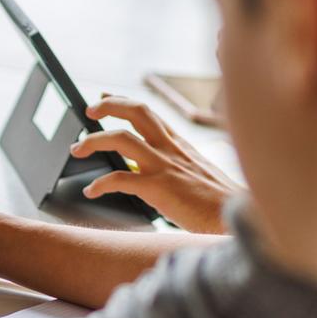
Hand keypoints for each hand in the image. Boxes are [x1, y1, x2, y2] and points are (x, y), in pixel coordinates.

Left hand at [72, 95, 242, 233]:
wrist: (239, 220)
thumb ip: (180, 168)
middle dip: (108, 106)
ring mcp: (165, 167)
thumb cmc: (222, 205)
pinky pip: (120, 180)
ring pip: (121, 140)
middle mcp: (172, 150)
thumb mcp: (202, 176)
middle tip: (89, 111)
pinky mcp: (160, 189)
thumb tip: (159, 173)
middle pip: (137, 112)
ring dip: (94, 141)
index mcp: (181, 145)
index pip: (149, 114)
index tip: (104, 97)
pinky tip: (91, 191)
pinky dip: (100, 184)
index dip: (124, 103)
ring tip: (77, 149)